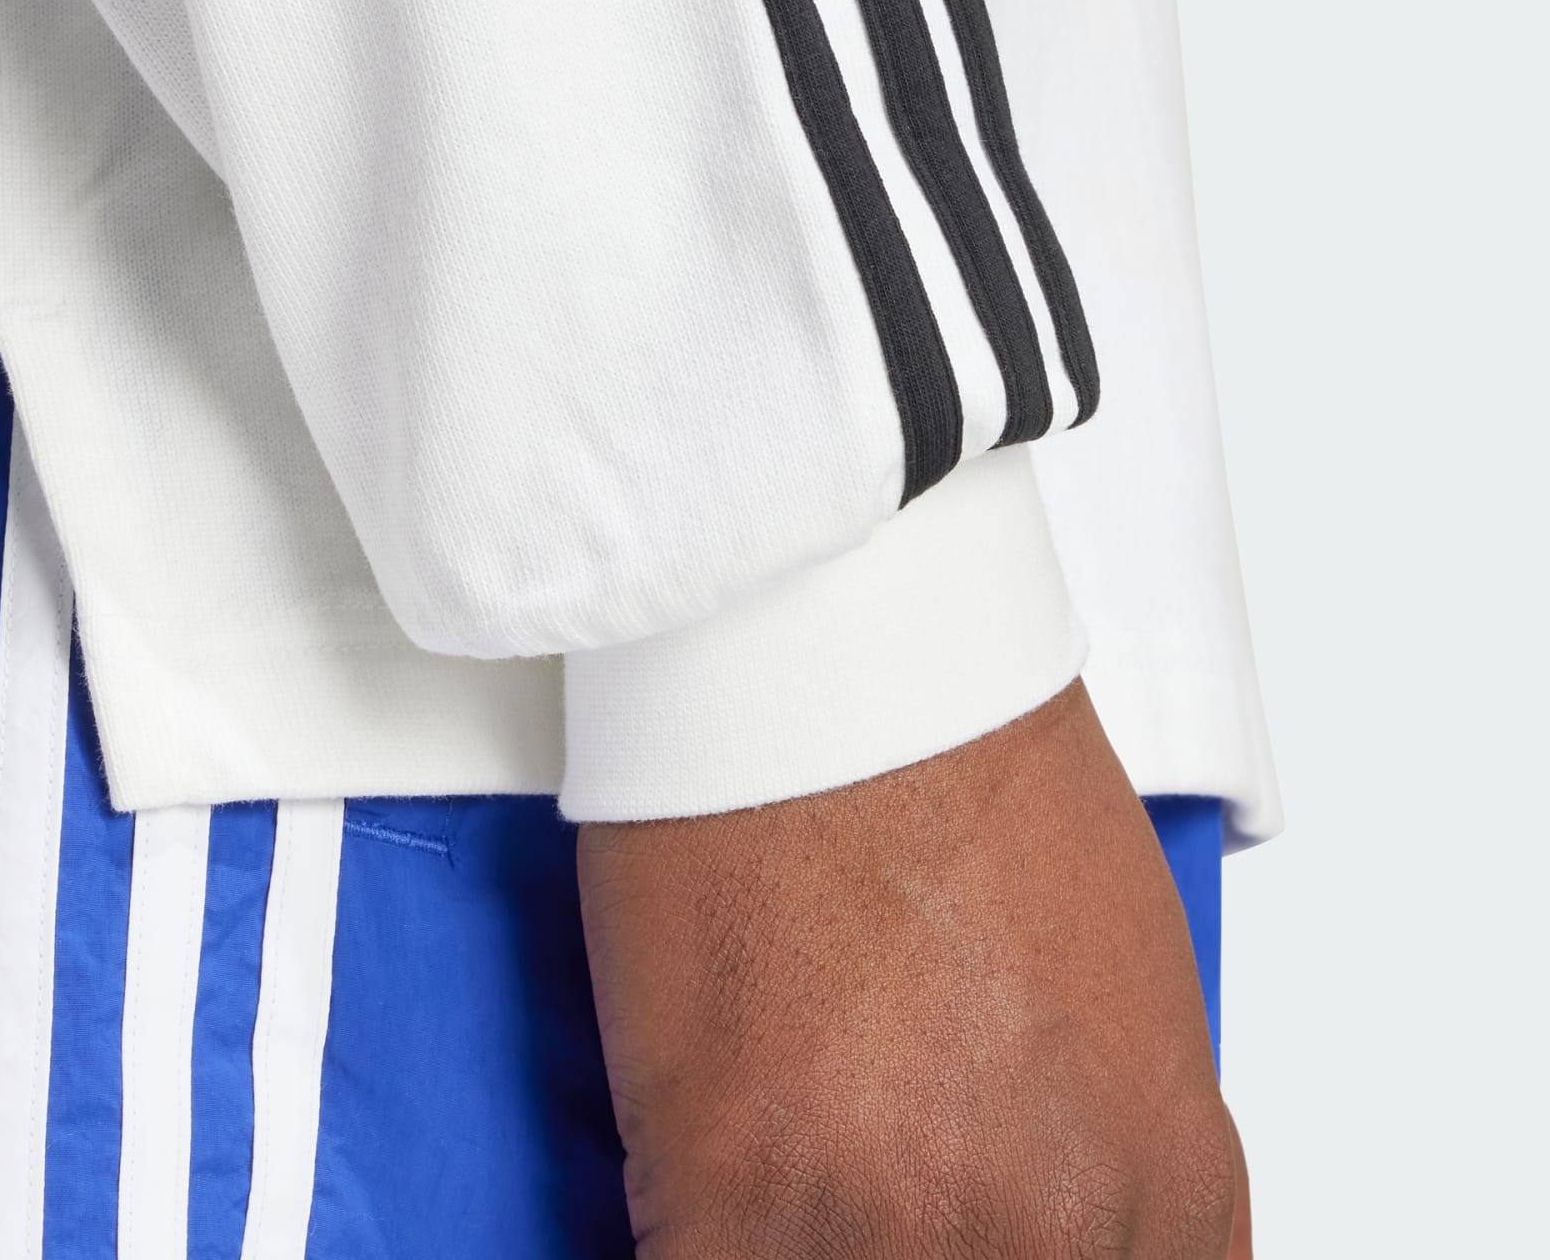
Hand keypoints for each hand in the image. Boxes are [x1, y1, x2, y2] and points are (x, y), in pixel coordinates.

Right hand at [577, 680, 1248, 1256]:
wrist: (838, 647)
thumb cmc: (965, 761)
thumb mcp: (1129, 977)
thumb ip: (1110, 1147)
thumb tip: (1048, 1205)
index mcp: (1162, 1196)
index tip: (947, 1233)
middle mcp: (1041, 1237)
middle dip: (900, 1244)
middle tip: (860, 1167)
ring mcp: (883, 1228)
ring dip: (793, 1236)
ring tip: (776, 1150)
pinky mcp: (728, 1191)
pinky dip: (685, 1234)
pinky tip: (685, 1184)